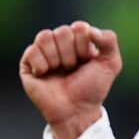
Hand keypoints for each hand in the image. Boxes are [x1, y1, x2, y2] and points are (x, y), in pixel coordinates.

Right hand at [19, 22, 121, 138]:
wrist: (76, 111)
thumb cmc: (92, 89)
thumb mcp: (111, 63)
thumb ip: (109, 40)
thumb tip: (91, 30)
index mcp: (77, 40)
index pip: (78, 27)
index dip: (83, 46)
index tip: (86, 62)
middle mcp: (59, 44)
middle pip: (61, 31)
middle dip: (70, 54)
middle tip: (72, 69)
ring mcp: (42, 53)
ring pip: (44, 37)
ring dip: (55, 58)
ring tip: (59, 71)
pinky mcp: (28, 64)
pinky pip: (31, 51)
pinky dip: (41, 65)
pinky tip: (45, 75)